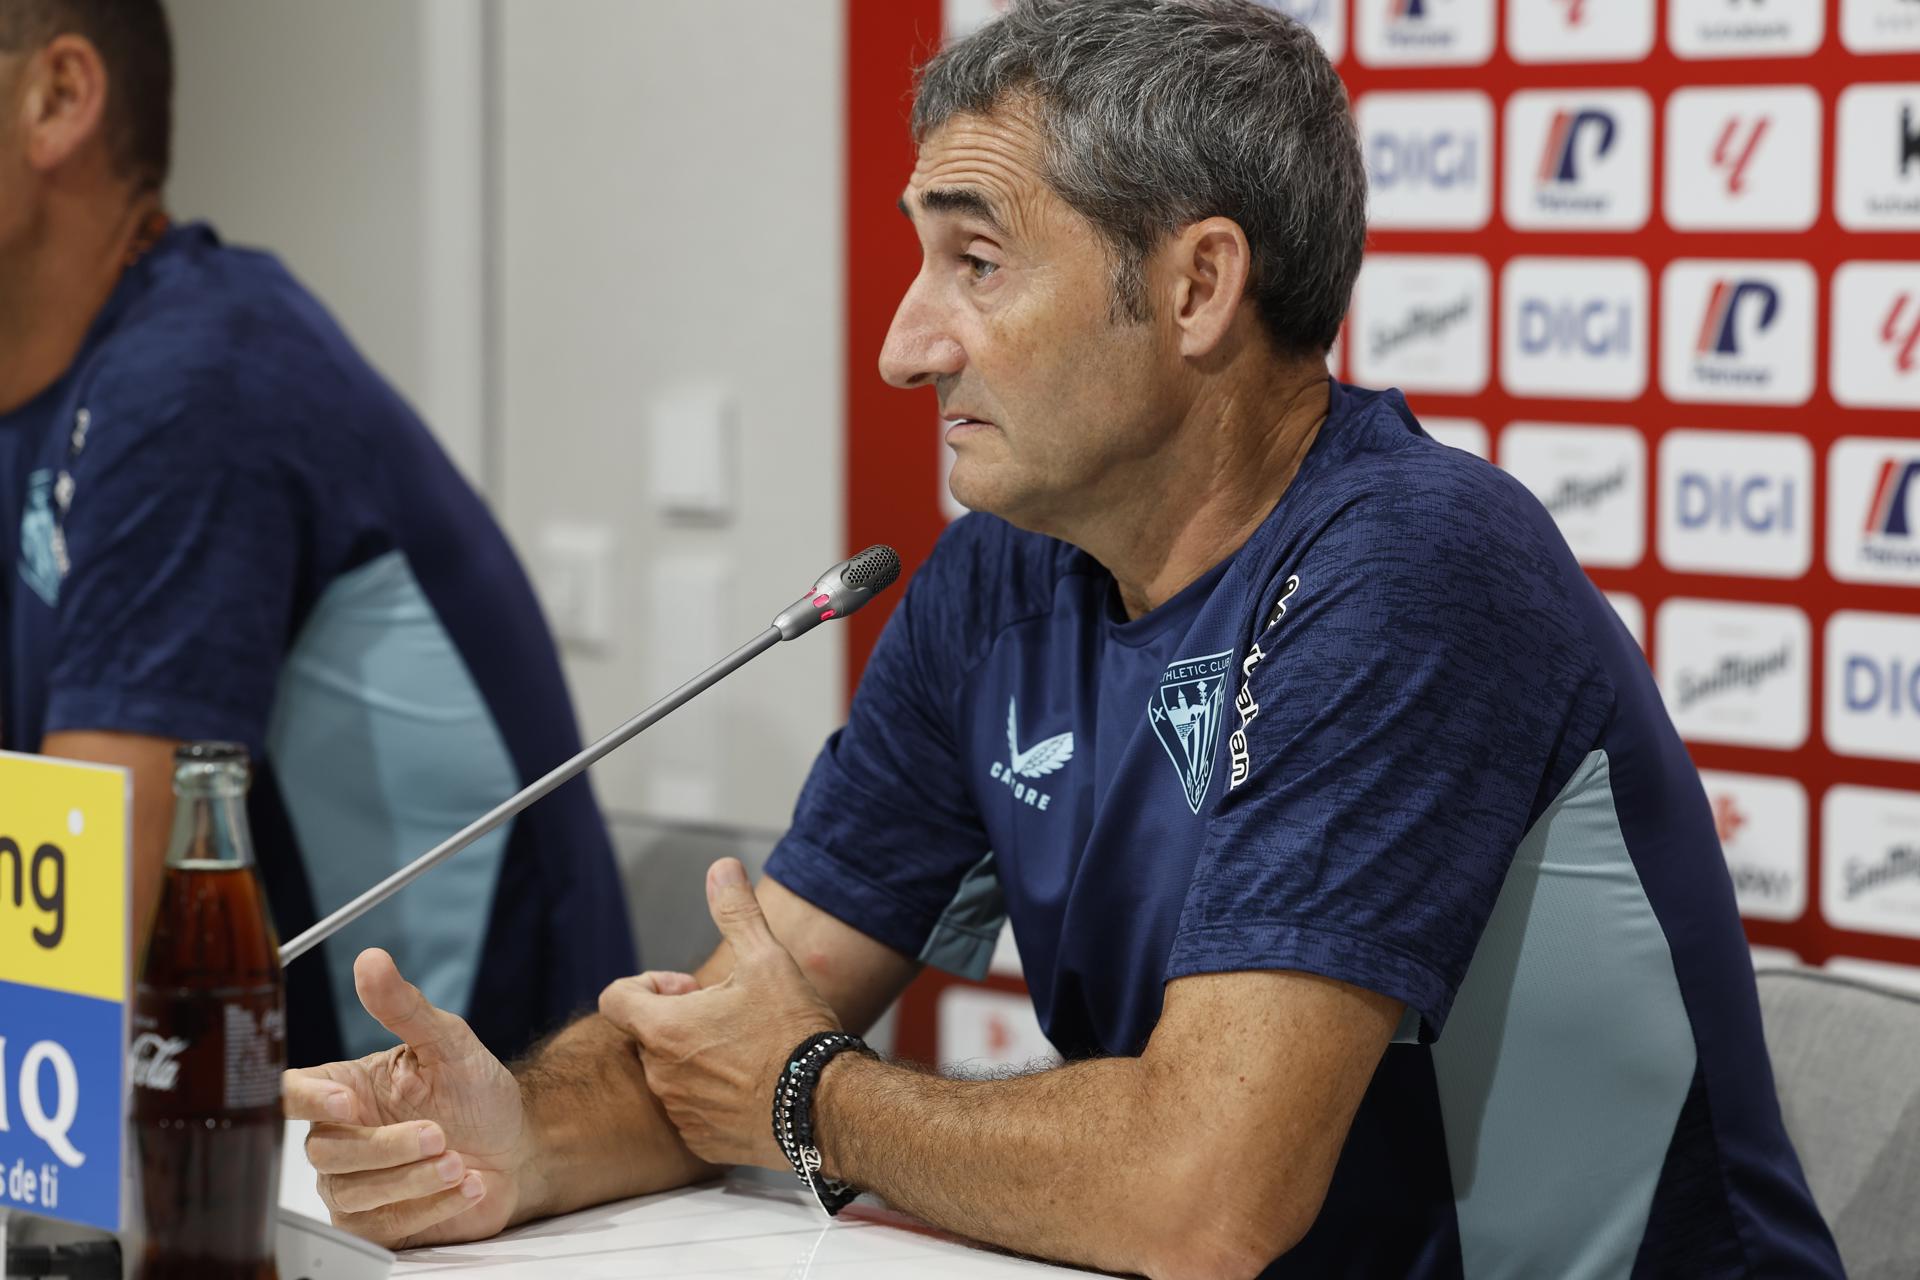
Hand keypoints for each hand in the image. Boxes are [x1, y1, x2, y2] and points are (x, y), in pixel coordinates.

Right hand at [282, 949, 531, 1247]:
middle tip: (438, 1134)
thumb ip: (406, 1007)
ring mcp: (354, 1185)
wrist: (518, 1149)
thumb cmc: (477, 1093)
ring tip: (459, 1162)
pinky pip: (383, 1227)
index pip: (291, 1094)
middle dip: (386, 1147)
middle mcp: (340, 1138)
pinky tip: (468, 1186)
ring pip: (353, 1194)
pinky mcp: (378, 1224)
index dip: (307, 1101)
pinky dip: (429, 1207)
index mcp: (344, 1088)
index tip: (347, 1103)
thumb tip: (372, 961)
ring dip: (411, 1179)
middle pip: (326, 1151)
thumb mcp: (450, 1043)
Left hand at [599, 859, 839, 1169]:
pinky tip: (752, 1087)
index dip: (647, 985)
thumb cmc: (793, 1032)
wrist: (825, 1106)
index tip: (686, 989)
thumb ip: (736, 912)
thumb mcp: (766, 960)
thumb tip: (721, 868)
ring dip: (695, 1059)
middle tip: (727, 1016)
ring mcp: (679, 1112)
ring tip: (745, 1051)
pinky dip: (711, 1098)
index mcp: (664, 1028)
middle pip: (647, 1036)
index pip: (615, 998)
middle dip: (679, 1021)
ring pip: (671, 1075)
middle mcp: (660, 1074)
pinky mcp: (700, 1142)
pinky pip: (691, 1113)